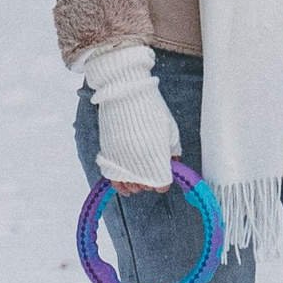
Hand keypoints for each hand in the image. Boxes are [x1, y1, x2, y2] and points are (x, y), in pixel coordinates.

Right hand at [82, 44, 178, 193]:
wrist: (125, 93)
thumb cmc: (150, 107)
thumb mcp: (169, 128)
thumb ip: (173, 150)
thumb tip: (173, 163)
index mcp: (156, 154)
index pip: (162, 182)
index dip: (165, 182)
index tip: (165, 177)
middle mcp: (138, 160)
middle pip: (146, 186)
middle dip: (151, 182)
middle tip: (154, 173)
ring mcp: (121, 158)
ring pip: (130, 184)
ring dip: (137, 185)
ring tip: (141, 180)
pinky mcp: (108, 155)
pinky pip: (113, 179)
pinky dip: (121, 186)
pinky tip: (127, 189)